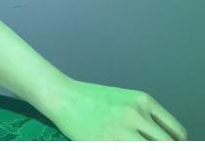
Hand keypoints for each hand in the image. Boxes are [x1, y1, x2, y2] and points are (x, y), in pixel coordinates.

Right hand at [47, 77, 187, 140]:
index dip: (176, 145)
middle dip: (163, 150)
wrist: (64, 97)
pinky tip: (120, 146)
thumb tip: (165, 140)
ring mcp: (122, 131)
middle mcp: (136, 114)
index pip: (177, 133)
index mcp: (143, 101)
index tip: (168, 146)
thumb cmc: (94, 100)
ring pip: (152, 149)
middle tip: (149, 147)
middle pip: (167, 145)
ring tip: (132, 145)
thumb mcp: (126, 100)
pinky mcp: (108, 144)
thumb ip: (146, 118)